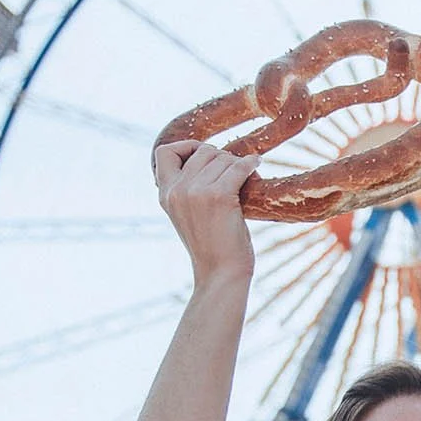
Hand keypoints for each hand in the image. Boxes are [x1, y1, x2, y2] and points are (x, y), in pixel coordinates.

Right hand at [153, 138, 257, 288]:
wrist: (221, 274)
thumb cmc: (212, 247)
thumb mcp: (188, 215)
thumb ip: (188, 190)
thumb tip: (210, 158)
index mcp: (165, 194)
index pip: (164, 151)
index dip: (186, 146)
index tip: (204, 155)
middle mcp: (177, 190)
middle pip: (202, 151)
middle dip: (221, 157)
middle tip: (235, 172)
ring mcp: (196, 192)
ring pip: (222, 158)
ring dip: (237, 164)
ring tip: (246, 176)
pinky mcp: (219, 196)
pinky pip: (238, 167)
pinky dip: (250, 164)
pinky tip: (256, 165)